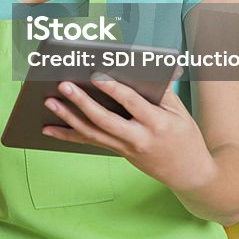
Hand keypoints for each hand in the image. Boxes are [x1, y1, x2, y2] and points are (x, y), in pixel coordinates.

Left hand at [42, 69, 216, 192]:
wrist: (190, 173)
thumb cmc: (184, 135)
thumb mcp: (179, 110)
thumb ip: (159, 89)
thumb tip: (142, 65)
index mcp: (157, 123)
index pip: (132, 103)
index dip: (113, 89)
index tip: (96, 74)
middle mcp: (139, 138)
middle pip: (105, 120)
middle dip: (82, 102)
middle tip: (63, 85)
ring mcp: (127, 148)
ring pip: (93, 133)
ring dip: (68, 118)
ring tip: (49, 102)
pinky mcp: (119, 153)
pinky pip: (90, 142)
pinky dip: (67, 135)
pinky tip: (48, 129)